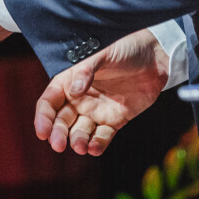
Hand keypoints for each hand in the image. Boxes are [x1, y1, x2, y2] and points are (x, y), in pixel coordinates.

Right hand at [35, 28, 167, 155]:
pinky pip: (102, 137)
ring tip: (81, 146)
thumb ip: (87, 70)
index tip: (42, 131)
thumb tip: (73, 91)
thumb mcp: (104, 54)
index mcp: (71, 81)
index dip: (43, 117)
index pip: (50, 101)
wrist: (155, 57)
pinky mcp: (114, 120)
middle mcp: (80, 98)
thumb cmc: (125, 49)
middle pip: (61, 121)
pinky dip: (97, 144)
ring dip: (77, 141)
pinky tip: (94, 148)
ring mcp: (97, 111)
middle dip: (58, 134)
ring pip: (80, 132)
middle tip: (58, 145)